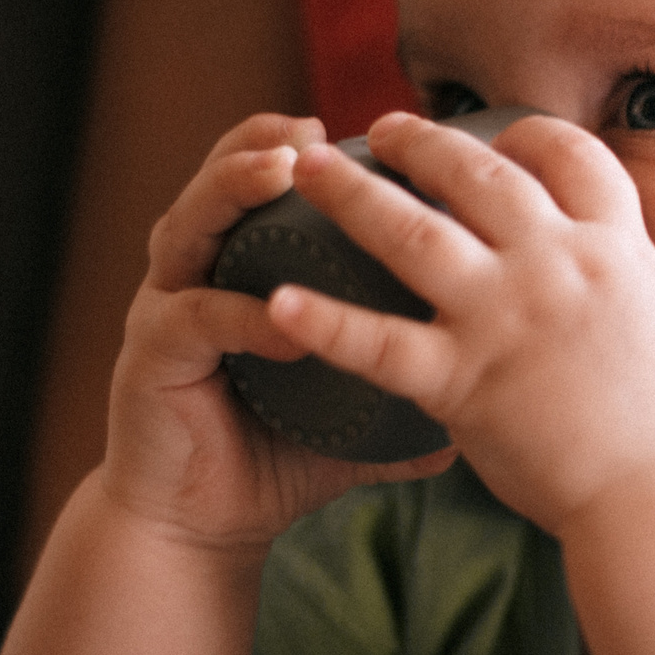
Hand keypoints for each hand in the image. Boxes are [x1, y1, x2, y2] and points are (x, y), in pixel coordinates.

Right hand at [101, 112, 451, 549]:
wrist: (201, 528)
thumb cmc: (278, 458)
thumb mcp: (357, 411)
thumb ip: (416, 385)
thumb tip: (505, 387)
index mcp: (244, 269)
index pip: (267, 188)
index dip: (303, 146)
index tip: (364, 126)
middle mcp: (200, 274)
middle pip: (219, 183)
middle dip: (259, 145)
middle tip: (307, 128)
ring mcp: (167, 309)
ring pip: (187, 227)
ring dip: (231, 193)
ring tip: (279, 174)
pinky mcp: (149, 358)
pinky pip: (194, 319)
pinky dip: (238, 313)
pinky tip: (280, 317)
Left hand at [263, 112, 654, 535]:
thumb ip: (640, 303)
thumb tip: (635, 304)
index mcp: (616, 249)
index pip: (572, 158)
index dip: (530, 135)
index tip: (500, 131)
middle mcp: (556, 263)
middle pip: (476, 173)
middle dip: (422, 143)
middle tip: (380, 129)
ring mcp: (505, 317)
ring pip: (410, 232)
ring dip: (351, 193)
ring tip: (305, 171)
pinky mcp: (465, 381)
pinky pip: (378, 343)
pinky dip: (326, 322)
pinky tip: (281, 303)